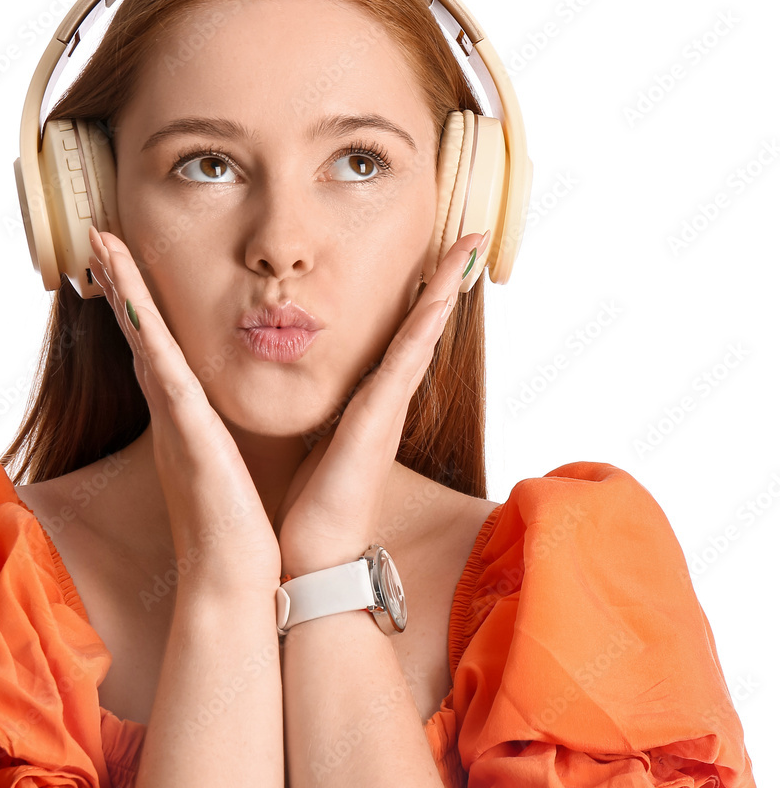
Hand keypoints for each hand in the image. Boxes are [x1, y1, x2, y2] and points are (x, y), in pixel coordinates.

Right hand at [86, 225, 280, 594]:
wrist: (230, 574)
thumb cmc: (234, 526)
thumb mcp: (227, 464)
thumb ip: (219, 435)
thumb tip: (223, 421)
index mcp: (185, 417)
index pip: (158, 346)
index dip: (140, 304)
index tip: (128, 264)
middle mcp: (170, 411)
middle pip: (139, 332)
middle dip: (119, 283)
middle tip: (99, 236)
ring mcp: (174, 419)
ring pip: (144, 340)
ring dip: (123, 290)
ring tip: (103, 243)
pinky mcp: (187, 432)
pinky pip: (164, 372)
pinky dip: (147, 334)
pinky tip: (134, 301)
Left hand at [275, 230, 490, 578]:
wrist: (317, 551)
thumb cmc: (316, 501)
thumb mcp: (320, 442)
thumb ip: (328, 413)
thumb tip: (322, 397)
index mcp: (372, 401)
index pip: (403, 336)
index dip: (424, 296)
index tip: (439, 257)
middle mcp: (388, 400)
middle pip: (424, 326)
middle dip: (447, 280)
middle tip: (471, 236)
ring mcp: (387, 410)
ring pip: (421, 336)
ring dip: (444, 290)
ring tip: (466, 248)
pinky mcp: (376, 423)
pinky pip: (403, 364)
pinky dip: (423, 328)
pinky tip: (437, 298)